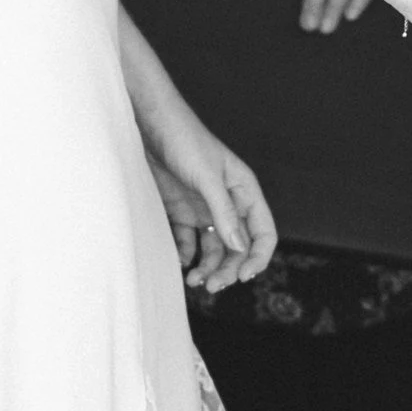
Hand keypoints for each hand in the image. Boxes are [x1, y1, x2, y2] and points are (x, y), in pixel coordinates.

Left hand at [142, 102, 277, 291]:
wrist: (148, 125)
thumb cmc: (184, 141)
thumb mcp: (207, 177)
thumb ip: (224, 213)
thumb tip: (241, 249)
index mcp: (244, 192)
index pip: (263, 233)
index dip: (258, 257)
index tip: (245, 276)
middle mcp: (228, 203)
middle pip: (238, 247)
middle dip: (229, 269)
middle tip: (212, 285)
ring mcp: (204, 208)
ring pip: (214, 249)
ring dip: (208, 267)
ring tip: (194, 281)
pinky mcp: (181, 211)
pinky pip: (189, 242)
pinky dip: (186, 255)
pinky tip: (180, 262)